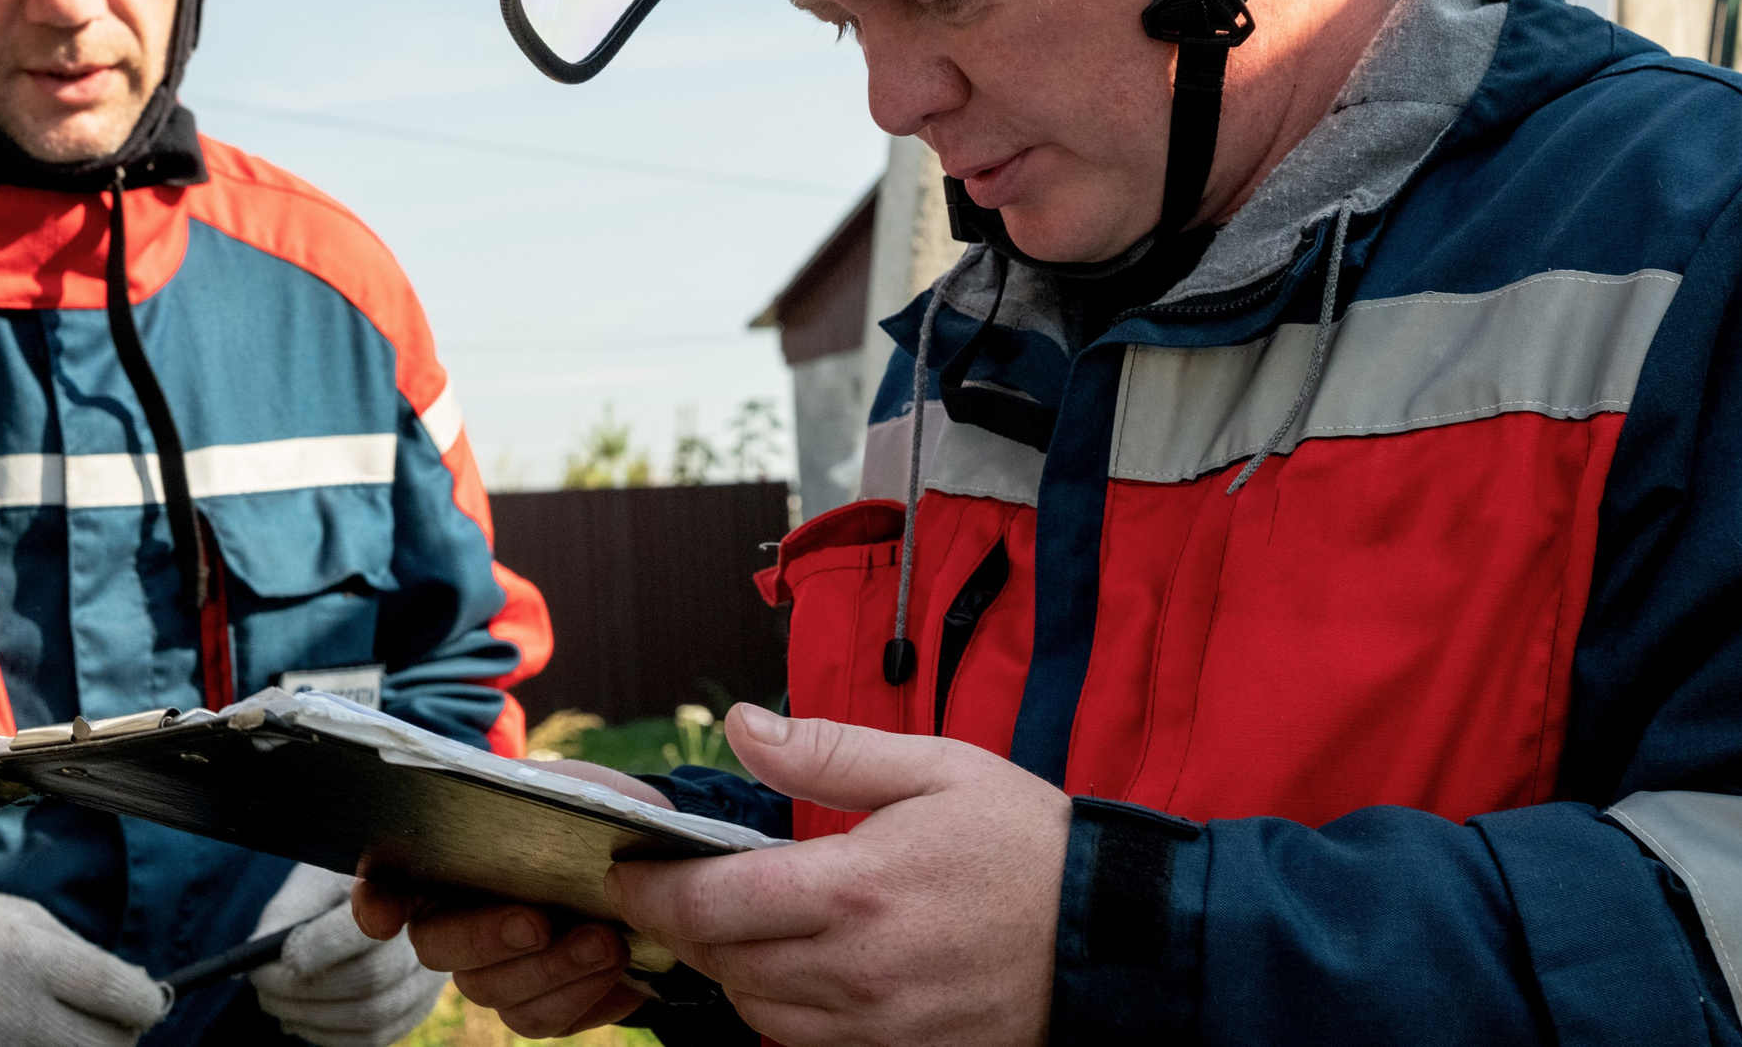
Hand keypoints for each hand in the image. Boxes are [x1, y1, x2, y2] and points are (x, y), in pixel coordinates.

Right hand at [0, 878, 166, 1046]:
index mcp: (32, 956)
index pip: (121, 994)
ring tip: (58, 1032)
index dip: (147, 1004)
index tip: (146, 1004)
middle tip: (106, 1026)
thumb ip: (79, 957)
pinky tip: (26, 1045)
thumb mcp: (22, 920)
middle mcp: (10, 1007)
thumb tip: (133, 990)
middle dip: (116, 1038)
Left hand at [250, 865, 445, 1046]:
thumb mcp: (312, 882)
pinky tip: (302, 1019)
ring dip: (312, 1018)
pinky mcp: (420, 1004)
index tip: (285, 958)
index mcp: (401, 884)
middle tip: (262, 986)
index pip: (372, 921)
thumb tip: (250, 962)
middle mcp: (430, 930)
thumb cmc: (338, 883)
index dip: (325, 946)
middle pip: (372, 977)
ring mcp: (431, 972)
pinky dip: (331, 1036)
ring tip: (276, 1004)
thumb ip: (284, 915)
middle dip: (305, 989)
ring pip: (374, 1015)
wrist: (378, 890)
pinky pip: (377, 1036)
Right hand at [351, 761, 673, 1037]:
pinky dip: (582, 996)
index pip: (387, 884)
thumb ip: (518, 791)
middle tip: (539, 922)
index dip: (376, 902)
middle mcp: (456, 922)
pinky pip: (542, 1019)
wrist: (656, 858)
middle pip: (438, 948)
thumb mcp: (560, 786)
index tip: (385, 916)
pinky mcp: (538, 1003)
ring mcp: (495, 969)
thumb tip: (495, 796)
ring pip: (494, 992)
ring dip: (553, 969)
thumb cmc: (592, 813)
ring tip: (607, 942)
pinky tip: (619, 971)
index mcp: (448, 862)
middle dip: (487, 937)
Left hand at [611, 703, 1067, 1046]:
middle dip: (686, 926)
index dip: (650, 891)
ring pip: (756, 1015)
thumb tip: (743, 724)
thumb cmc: (1026, 842)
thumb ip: (827, 751)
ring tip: (742, 924)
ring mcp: (881, 1027)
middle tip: (677, 887)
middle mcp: (858, 971)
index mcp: (856, 889)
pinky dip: (785, 1012)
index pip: (711, 906)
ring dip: (733, 971)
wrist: (1114, 933)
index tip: (628, 870)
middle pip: (722, 965)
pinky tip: (801, 967)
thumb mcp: (933, 768)